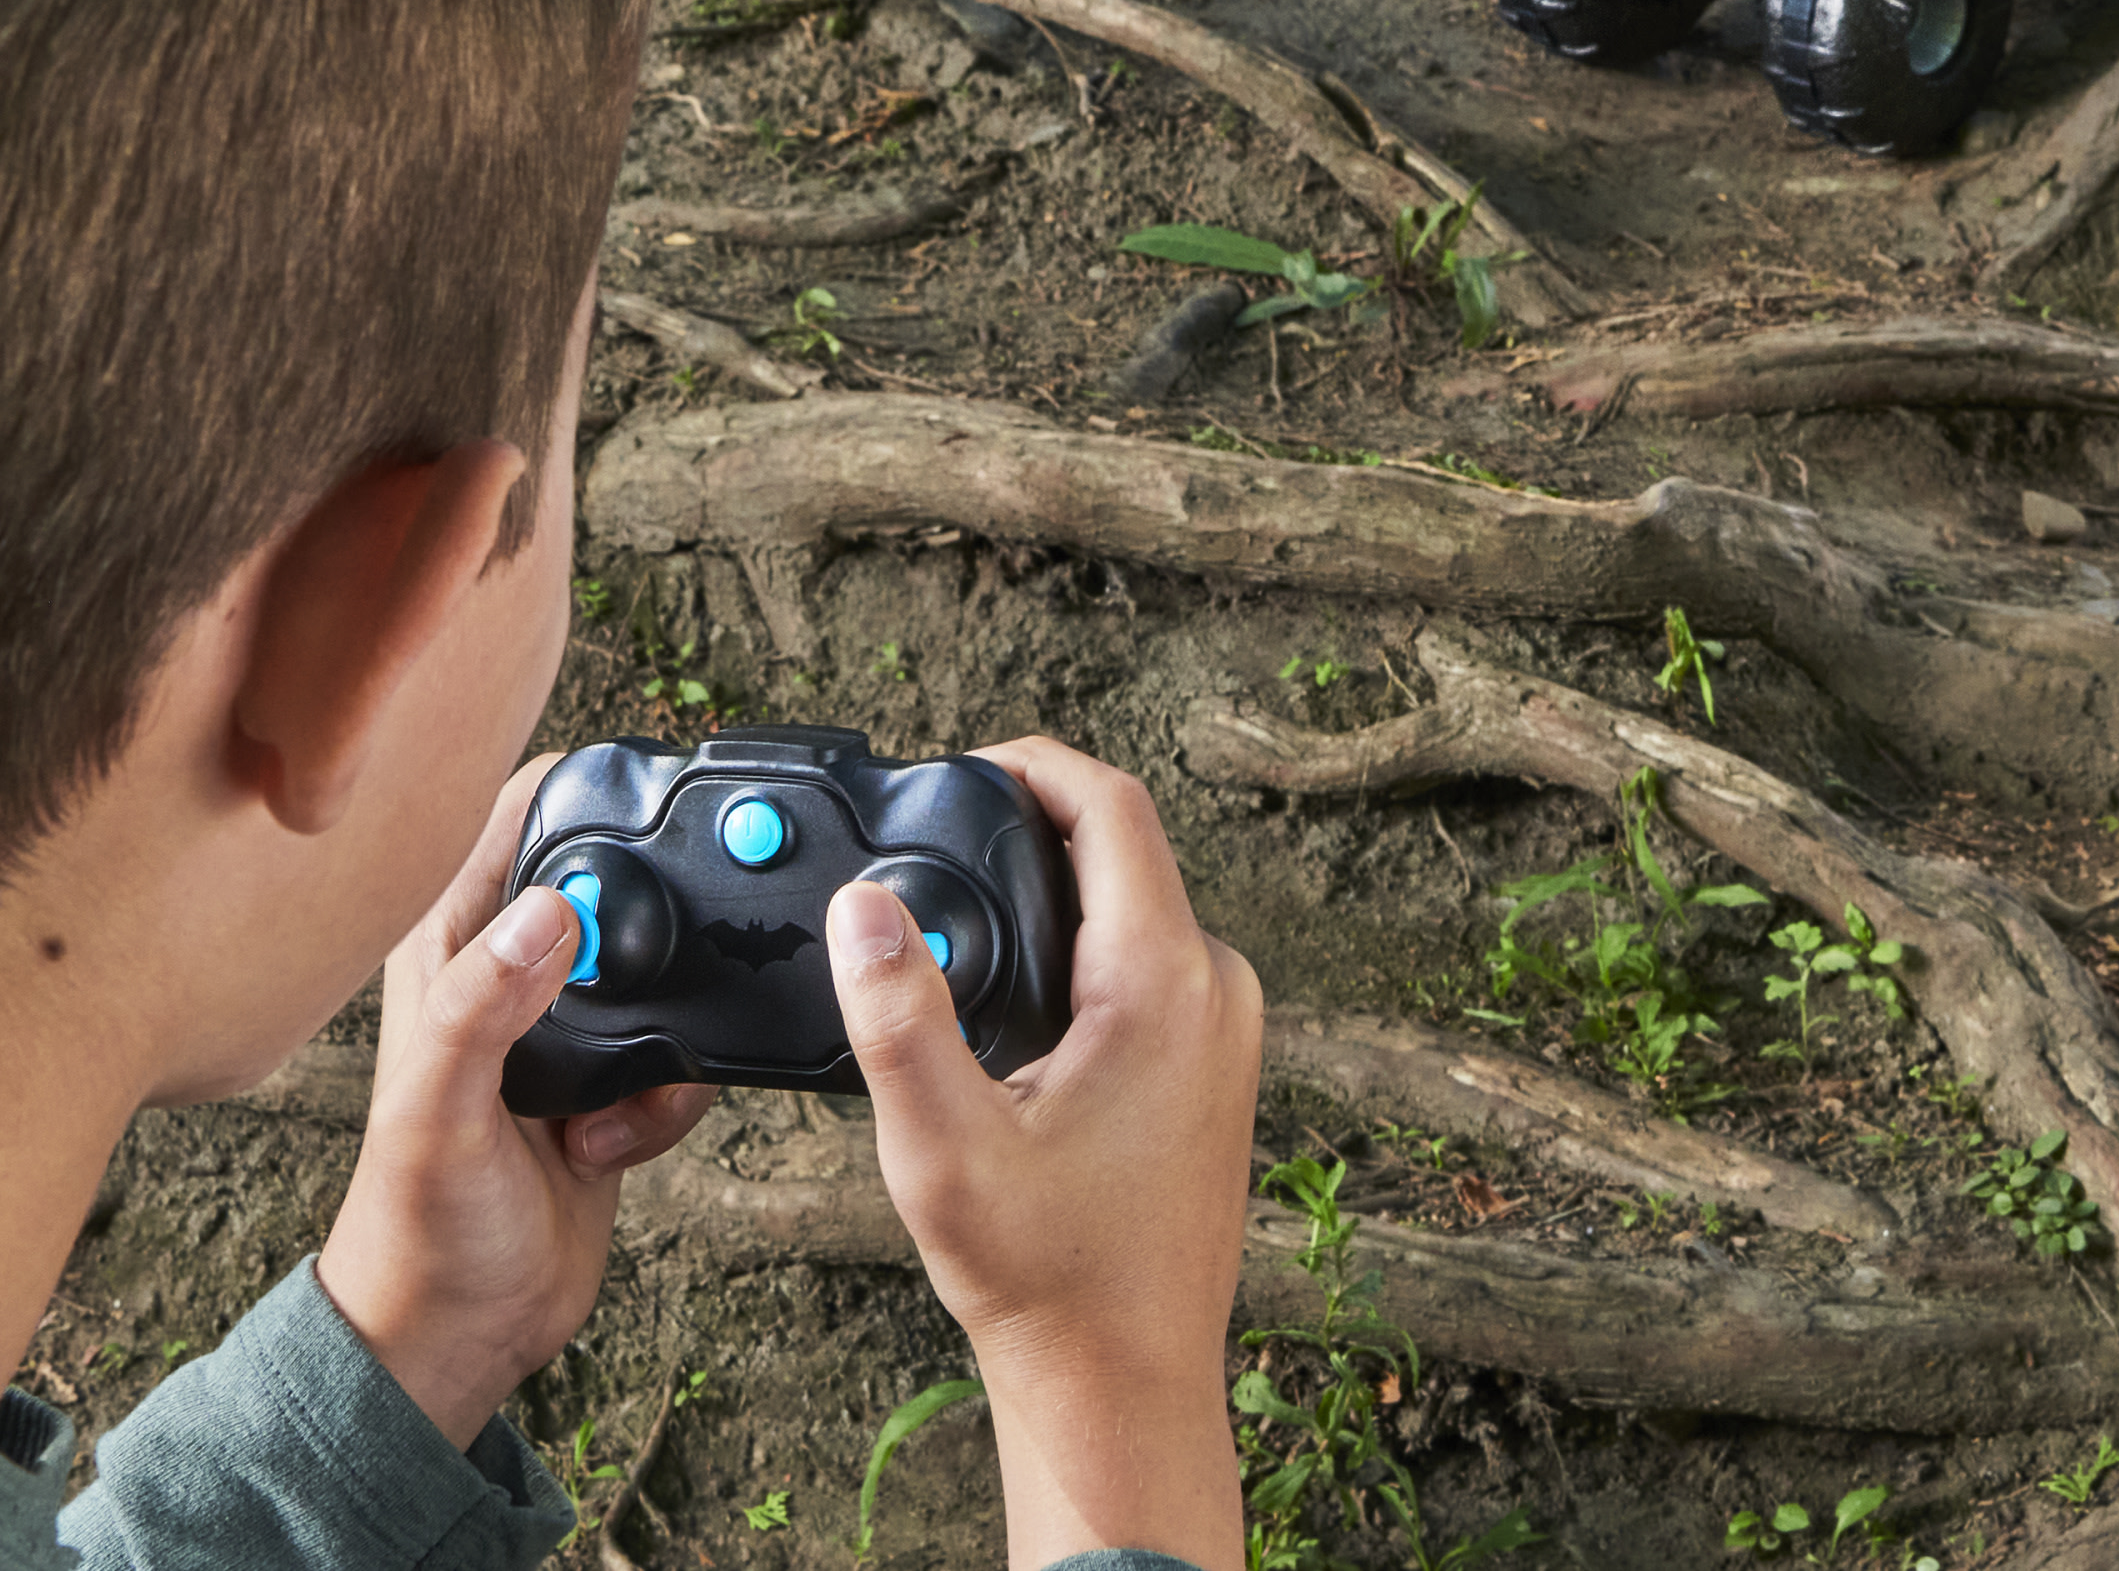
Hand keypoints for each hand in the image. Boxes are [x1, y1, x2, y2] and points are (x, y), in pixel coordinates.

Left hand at [319, 755, 714, 1452]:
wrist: (461, 1337)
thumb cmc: (415, 1233)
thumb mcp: (439, 1115)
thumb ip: (481, 1008)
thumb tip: (552, 912)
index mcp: (449, 948)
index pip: (520, 815)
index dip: (584, 789)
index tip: (649, 796)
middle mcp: (509, 969)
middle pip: (616, 877)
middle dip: (654, 919)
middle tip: (647, 982)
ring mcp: (565, 1024)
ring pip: (666, 964)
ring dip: (667, 1026)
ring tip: (608, 1096)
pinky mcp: (615, 1075)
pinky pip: (685, 1045)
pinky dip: (671, 1095)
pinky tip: (612, 1143)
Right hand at [829, 738, 1261, 1570]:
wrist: (1125, 1385)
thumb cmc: (1049, 1280)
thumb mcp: (944, 1148)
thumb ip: (898, 1016)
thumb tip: (863, 905)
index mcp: (1166, 980)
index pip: (1113, 807)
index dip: (1035, 763)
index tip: (965, 761)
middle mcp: (1217, 986)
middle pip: (1126, 850)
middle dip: (1033, 825)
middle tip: (942, 833)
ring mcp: (1227, 1026)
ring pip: (1137, 905)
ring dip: (1056, 888)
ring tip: (963, 907)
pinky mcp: (1217, 1061)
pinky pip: (1151, 958)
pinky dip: (1084, 943)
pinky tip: (1018, 987)